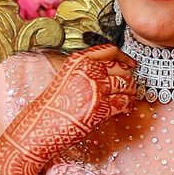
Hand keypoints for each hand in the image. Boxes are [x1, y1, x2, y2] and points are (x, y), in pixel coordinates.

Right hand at [0, 44, 136, 174]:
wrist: (42, 123)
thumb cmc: (54, 103)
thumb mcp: (67, 76)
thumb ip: (86, 70)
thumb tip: (110, 70)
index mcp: (80, 60)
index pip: (110, 51)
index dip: (124, 58)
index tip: (131, 64)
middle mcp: (89, 70)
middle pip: (121, 68)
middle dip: (128, 78)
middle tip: (129, 85)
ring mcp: (96, 88)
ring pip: (126, 84)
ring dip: (130, 92)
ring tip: (128, 97)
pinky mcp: (101, 107)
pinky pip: (123, 102)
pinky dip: (127, 106)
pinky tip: (124, 108)